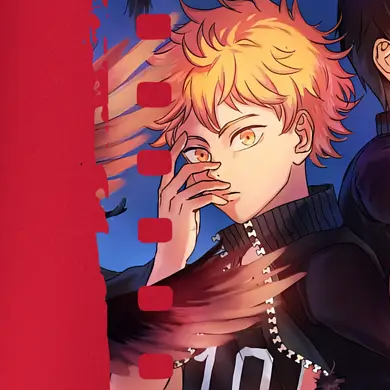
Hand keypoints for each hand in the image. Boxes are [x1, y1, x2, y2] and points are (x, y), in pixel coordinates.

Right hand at [152, 149, 227, 278]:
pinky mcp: (184, 212)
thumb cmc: (177, 230)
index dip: (176, 149)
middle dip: (202, 163)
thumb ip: (186, 193)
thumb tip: (201, 182)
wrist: (170, 252)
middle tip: (217, 164)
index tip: (184, 137)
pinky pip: (203, 198)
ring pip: (198, 183)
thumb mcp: (179, 208)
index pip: (167, 164)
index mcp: (163, 190)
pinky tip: (225, 200)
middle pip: (184, 169)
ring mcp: (175, 202)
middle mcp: (166, 193)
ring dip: (215, 183)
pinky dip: (216, 197)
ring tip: (226, 186)